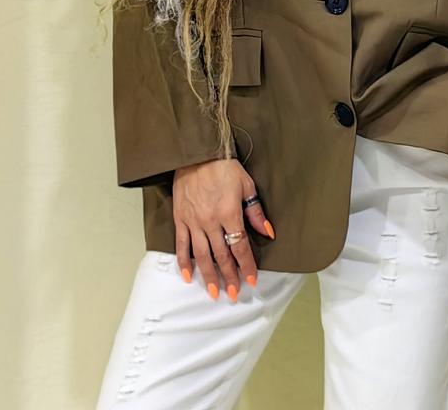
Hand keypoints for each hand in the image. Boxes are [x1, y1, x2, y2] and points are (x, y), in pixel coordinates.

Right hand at [173, 158, 273, 300]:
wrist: (197, 153)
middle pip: (221, 255)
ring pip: (202, 255)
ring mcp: (193, 222)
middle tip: (233, 294)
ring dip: (208, 275)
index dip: (246, 265)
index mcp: (230, 213)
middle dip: (229, 276)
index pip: (240, 247)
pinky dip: (184, 262)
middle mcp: (211, 221)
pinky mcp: (180, 219)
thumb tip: (267, 232)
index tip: (251, 280)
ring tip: (214, 291)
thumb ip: (255, 212)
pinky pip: (181, 245)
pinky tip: (188, 276)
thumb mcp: (246, 185)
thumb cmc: (224, 167)